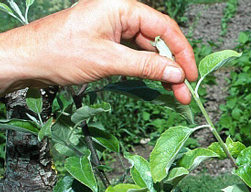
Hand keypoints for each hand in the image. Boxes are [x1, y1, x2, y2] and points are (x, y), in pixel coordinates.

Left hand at [0, 0, 196, 103]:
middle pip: (160, 38)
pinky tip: (156, 82)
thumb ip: (146, 65)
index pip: (165, 27)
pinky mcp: (109, 40)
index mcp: (121, 6)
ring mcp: (114, 26)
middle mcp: (120, 12)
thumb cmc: (58, 52)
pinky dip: (148, 68)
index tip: (191, 75)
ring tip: (173, 92)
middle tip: (184, 91)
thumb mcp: (108, 60)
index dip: (182, 52)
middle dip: (174, 65)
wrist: (26, 59)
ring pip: (150, 48)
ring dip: (162, 70)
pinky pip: (136, 52)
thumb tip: (176, 72)